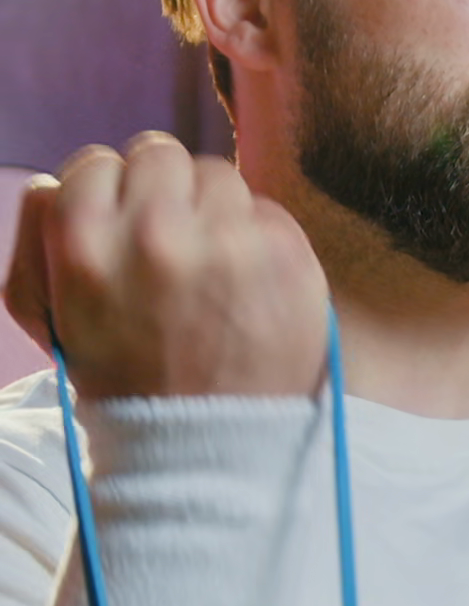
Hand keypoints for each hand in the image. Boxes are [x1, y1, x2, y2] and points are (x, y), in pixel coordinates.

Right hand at [4, 133, 328, 398]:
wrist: (207, 452)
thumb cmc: (126, 383)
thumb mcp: (55, 317)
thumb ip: (43, 238)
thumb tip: (58, 183)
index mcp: (86, 246)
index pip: (94, 163)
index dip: (107, 195)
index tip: (121, 228)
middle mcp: (157, 234)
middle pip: (158, 154)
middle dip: (160, 193)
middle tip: (167, 243)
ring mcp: (230, 243)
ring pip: (217, 175)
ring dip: (211, 212)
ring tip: (209, 269)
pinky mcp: (288, 256)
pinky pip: (267, 211)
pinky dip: (257, 240)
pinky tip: (246, 287)